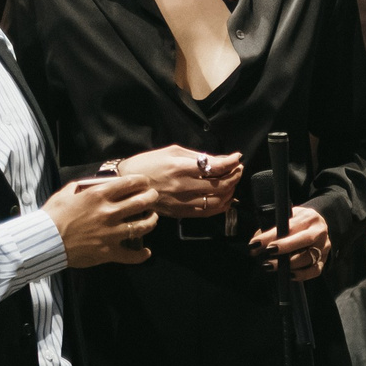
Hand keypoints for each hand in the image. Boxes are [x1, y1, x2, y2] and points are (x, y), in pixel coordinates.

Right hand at [45, 174, 158, 269]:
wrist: (45, 240)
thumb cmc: (52, 216)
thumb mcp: (65, 193)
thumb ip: (80, 187)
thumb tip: (88, 184)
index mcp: (98, 195)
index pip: (129, 184)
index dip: (142, 181)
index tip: (146, 182)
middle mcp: (108, 212)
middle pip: (141, 202)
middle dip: (151, 197)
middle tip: (154, 197)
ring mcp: (111, 233)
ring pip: (142, 226)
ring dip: (151, 221)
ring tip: (153, 218)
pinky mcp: (109, 251)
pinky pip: (131, 255)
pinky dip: (141, 255)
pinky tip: (147, 252)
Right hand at [114, 144, 242, 218]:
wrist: (128, 185)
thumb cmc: (149, 163)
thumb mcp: (172, 152)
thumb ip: (197, 156)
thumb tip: (221, 159)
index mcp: (180, 167)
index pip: (215, 167)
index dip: (231, 162)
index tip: (238, 158)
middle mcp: (183, 186)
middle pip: (220, 185)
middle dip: (235, 176)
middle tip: (238, 169)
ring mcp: (183, 202)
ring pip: (217, 201)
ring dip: (230, 192)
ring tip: (232, 183)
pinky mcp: (181, 213)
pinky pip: (208, 212)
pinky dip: (221, 206)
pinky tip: (225, 198)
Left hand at [251, 204, 331, 281]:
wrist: (318, 226)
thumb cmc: (297, 222)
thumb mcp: (287, 217)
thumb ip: (272, 226)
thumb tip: (255, 243)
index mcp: (309, 217)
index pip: (290, 226)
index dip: (271, 235)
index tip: (255, 243)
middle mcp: (319, 231)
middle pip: (304, 239)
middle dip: (284, 247)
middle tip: (267, 252)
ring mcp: (323, 247)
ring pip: (308, 257)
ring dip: (288, 264)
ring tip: (270, 266)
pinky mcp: (323, 260)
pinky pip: (314, 270)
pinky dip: (302, 275)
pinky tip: (289, 275)